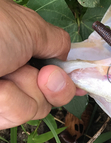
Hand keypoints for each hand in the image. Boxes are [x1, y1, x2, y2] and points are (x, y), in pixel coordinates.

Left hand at [0, 0, 82, 128]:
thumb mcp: (29, 25)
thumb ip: (56, 41)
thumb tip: (69, 53)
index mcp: (22, 47)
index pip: (54, 70)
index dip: (65, 80)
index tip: (72, 83)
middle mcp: (13, 70)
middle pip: (50, 94)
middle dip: (44, 85)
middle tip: (20, 68)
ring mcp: (0, 93)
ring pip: (33, 108)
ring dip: (18, 92)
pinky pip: (13, 116)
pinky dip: (5, 102)